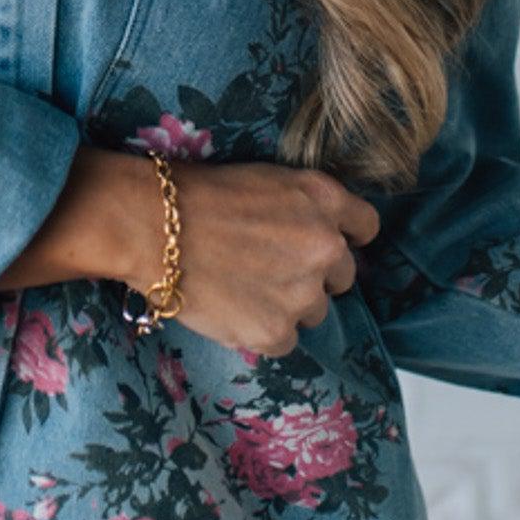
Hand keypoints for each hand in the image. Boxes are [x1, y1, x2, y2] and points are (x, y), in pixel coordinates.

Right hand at [128, 158, 381, 359]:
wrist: (152, 225)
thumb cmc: (199, 195)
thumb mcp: (268, 179)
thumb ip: (307, 208)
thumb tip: (326, 239)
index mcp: (324, 199)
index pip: (366, 228)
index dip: (346, 239)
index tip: (327, 246)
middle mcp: (325, 246)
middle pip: (344, 276)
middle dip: (314, 275)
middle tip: (271, 269)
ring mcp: (303, 293)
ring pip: (314, 311)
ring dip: (288, 305)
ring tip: (243, 287)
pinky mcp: (276, 331)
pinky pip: (285, 340)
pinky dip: (263, 331)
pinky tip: (233, 308)